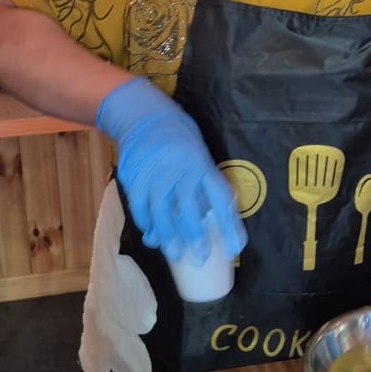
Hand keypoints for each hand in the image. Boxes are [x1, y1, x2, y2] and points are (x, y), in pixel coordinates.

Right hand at [96, 76, 245, 263]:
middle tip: (201, 258)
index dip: (229, 224)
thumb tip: (218, 212)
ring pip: (163, 214)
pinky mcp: (134, 179)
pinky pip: (140, 209)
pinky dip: (147, 225)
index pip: (220, 199)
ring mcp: (155, 177)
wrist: (142, 113)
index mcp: (201, 164)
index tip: (236, 247)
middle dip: (196, 237)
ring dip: (169, 237)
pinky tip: (152, 237)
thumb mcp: (199, 150)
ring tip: (175, 255)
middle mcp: (180, 172)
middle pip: (190, 211)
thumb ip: (206, 178)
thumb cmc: (178, 135)